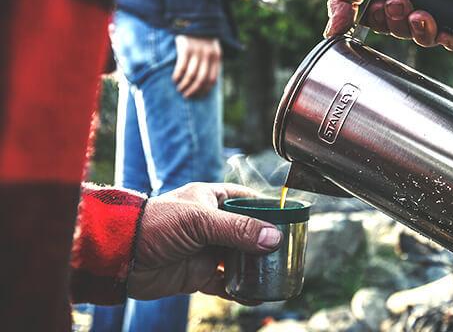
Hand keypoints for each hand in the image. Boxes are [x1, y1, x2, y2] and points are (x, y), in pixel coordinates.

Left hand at [127, 183, 281, 303]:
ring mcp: (206, 250)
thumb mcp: (200, 221)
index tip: (290, 221)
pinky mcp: (198, 274)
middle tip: (289, 253)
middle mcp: (212, 224)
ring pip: (239, 260)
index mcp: (212, 199)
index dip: (269, 210)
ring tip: (277, 276)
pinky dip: (240, 290)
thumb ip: (238, 229)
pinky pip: (225, 283)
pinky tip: (255, 296)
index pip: (249, 200)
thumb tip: (273, 238)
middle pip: (248, 233)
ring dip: (256, 268)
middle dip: (267, 244)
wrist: (120, 255)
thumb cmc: (155, 224)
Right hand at [172, 35, 221, 97]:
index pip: (212, 80)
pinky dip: (177, 76)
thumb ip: (211, 63)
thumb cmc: (202, 37)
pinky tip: (174, 80)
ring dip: (184, 85)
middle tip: (186, 95)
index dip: (204, 91)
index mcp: (216, 57)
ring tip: (180, 89)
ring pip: (191, 75)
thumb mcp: (212, 48)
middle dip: (193, 91)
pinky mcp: (185, 48)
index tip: (197, 96)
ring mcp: (197, 51)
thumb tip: (207, 83)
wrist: (193, 19)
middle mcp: (208, 55)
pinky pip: (181, 67)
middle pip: (201, 80)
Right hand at [325, 0, 452, 49]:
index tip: (378, 8)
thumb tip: (332, 31)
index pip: (382, 21)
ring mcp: (440, 3)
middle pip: (401, 31)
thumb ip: (340, 0)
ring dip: (417, 30)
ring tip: (418, 11)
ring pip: (424, 37)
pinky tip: (435, 23)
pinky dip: (444, 38)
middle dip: (396, 23)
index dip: (379, 21)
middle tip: (399, 3)